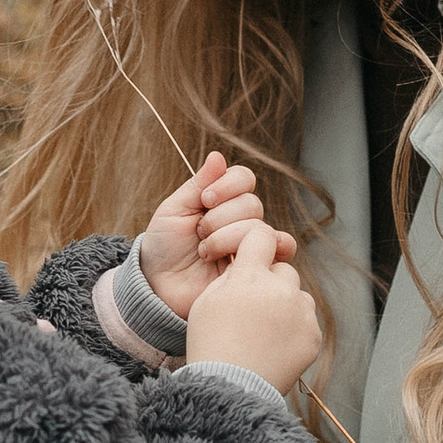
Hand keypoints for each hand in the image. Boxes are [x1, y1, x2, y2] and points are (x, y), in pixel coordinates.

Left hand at [137, 148, 294, 321]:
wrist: (160, 287)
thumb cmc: (164, 248)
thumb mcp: (174, 211)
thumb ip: (197, 184)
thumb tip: (217, 155)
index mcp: (222, 201)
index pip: (243, 178)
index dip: (228, 185)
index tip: (205, 199)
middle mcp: (241, 219)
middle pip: (252, 203)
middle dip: (220, 218)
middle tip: (199, 233)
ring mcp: (252, 242)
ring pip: (260, 226)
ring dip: (226, 239)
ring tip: (205, 253)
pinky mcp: (260, 264)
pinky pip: (282, 248)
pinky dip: (265, 248)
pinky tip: (232, 259)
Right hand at [185, 221, 321, 395]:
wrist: (232, 389)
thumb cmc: (211, 345)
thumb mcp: (205, 302)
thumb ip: (229, 277)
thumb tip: (244, 264)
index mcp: (250, 277)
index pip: (261, 236)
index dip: (255, 243)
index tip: (251, 255)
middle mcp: (280, 290)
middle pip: (282, 270)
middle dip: (270, 282)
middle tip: (253, 307)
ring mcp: (300, 313)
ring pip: (297, 295)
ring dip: (285, 305)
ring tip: (264, 331)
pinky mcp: (312, 335)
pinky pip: (306, 321)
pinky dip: (294, 328)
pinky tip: (274, 345)